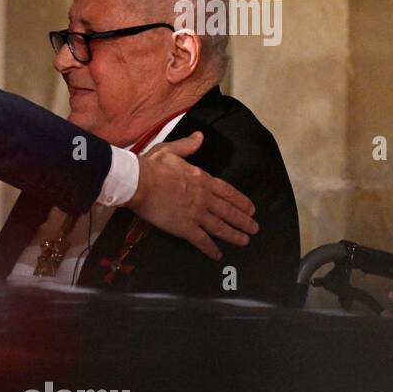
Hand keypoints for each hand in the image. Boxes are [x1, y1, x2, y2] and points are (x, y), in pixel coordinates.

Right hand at [125, 131, 257, 260]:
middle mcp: (204, 198)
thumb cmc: (151, 165)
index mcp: (203, 179)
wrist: (138, 182)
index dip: (242, 201)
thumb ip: (187, 145)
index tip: (251, 209)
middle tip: (254, 228)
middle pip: (229, 212)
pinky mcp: (184, 227)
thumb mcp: (170, 149)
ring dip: (234, 235)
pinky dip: (211, 249)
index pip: (229, 192)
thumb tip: (200, 136)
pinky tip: (217, 255)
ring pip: (220, 227)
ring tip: (245, 241)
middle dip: (243, 221)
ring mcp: (196, 214)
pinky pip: (201, 240)